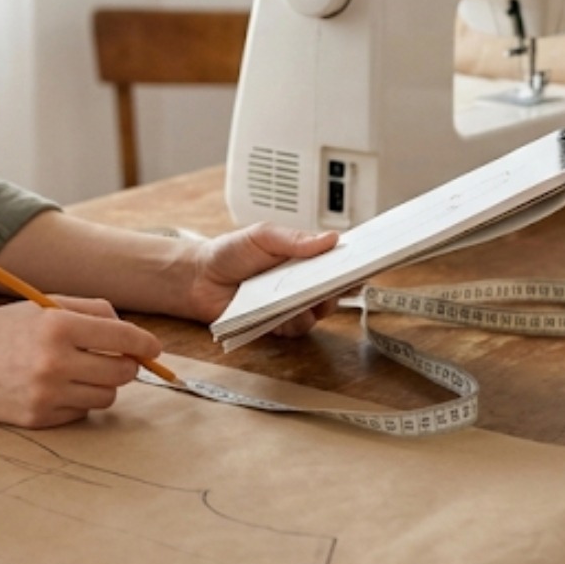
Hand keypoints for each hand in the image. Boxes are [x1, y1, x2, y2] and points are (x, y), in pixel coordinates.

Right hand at [0, 297, 163, 427]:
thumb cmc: (0, 331)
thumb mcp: (41, 307)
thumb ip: (89, 312)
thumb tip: (131, 334)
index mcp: (58, 326)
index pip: (123, 338)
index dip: (145, 344)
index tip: (153, 349)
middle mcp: (54, 362)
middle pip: (121, 372)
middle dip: (125, 365)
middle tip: (112, 359)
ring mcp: (46, 394)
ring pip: (106, 397)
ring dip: (101, 385)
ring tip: (76, 372)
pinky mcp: (38, 418)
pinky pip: (81, 413)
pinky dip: (76, 401)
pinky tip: (53, 388)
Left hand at [180, 223, 340, 336]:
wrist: (199, 278)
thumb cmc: (230, 252)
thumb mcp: (262, 235)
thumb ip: (294, 239)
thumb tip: (330, 238)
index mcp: (303, 258)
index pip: (336, 262)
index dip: (353, 264)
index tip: (366, 264)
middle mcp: (302, 283)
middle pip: (334, 290)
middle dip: (337, 288)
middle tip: (332, 283)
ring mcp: (291, 305)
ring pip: (318, 313)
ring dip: (312, 307)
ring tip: (297, 297)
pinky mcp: (277, 324)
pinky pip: (295, 328)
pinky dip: (290, 322)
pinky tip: (277, 313)